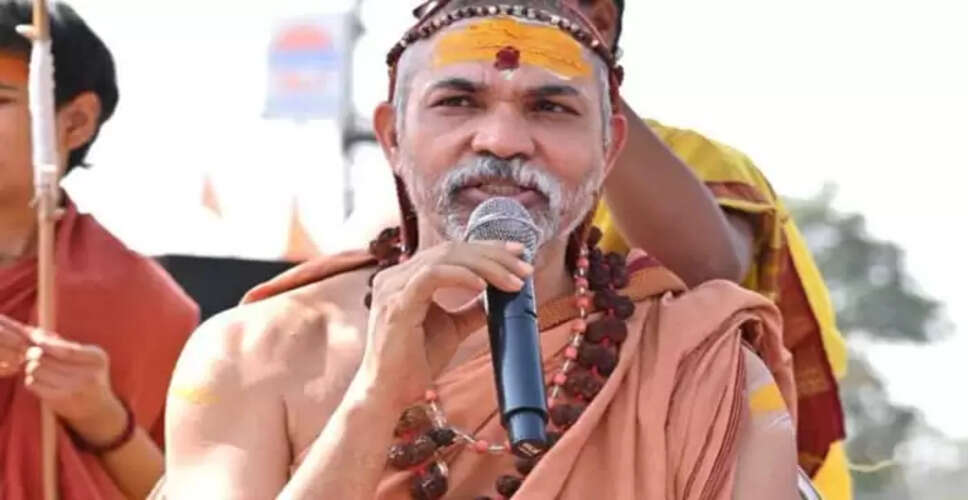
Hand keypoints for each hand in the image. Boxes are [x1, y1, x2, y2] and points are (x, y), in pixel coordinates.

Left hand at [0, 316, 126, 445]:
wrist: (99, 409)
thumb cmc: (90, 377)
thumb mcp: (89, 358)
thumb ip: (67, 345)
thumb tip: (38, 333)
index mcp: (97, 358)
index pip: (66, 349)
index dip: (46, 342)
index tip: (35, 338)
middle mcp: (88, 375)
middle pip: (46, 357)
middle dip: (35, 353)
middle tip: (34, 354)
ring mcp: (73, 389)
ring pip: (36, 369)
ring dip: (32, 367)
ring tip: (39, 368)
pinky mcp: (59, 400)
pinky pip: (32, 383)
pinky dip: (31, 379)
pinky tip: (40, 380)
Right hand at [360, 240, 532, 407]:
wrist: (389, 393)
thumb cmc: (415, 363)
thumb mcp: (452, 329)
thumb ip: (471, 309)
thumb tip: (499, 296)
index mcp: (406, 277)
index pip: (451, 250)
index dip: (487, 248)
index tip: (518, 254)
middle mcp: (396, 276)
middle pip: (451, 249)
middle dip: (493, 255)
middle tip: (525, 268)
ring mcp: (393, 287)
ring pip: (445, 257)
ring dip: (486, 266)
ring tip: (513, 281)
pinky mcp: (397, 304)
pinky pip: (432, 276)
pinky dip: (461, 276)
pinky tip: (483, 286)